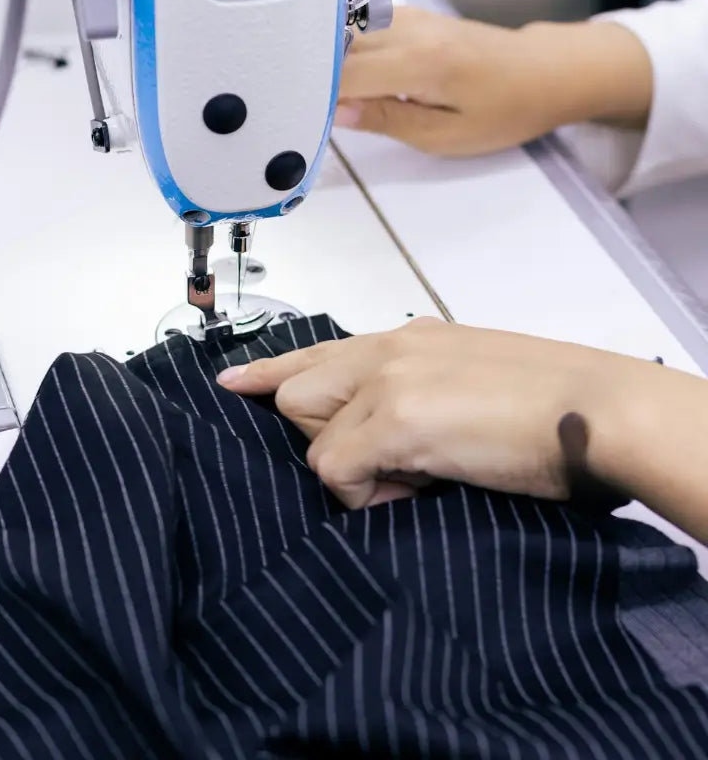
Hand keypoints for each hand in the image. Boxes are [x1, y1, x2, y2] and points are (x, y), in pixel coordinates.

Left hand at [217, 319, 647, 509]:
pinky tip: (414, 490)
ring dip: (348, 465)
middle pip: (296, 393)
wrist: (600, 408)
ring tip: (410, 476)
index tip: (231, 382)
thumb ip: (417, 389)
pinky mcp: (395, 420)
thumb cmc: (551, 405)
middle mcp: (386, 350)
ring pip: (311, 433)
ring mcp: (387, 382)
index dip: (269, 370)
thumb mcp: (468, 378)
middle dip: (325, 436)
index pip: (317, 351)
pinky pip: (335, 469)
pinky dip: (366, 493)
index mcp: (405, 338)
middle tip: (388, 462)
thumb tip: (385, 432)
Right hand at [335, 8, 652, 155]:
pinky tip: (349, 77)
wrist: (542, 71)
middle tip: (306, 112)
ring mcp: (409, 18)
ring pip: (344, 37)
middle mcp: (410, 30)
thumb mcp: (446, 135)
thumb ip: (386, 121)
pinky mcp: (409, 17)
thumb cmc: (506, 108)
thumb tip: (338, 112)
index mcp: (421, 61)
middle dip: (317, 80)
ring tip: (327, 97)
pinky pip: (361, 32)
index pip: (344, 74)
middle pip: (337, 50)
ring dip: (330, 65)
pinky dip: (348, 54)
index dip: (317, 98)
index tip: (303, 119)